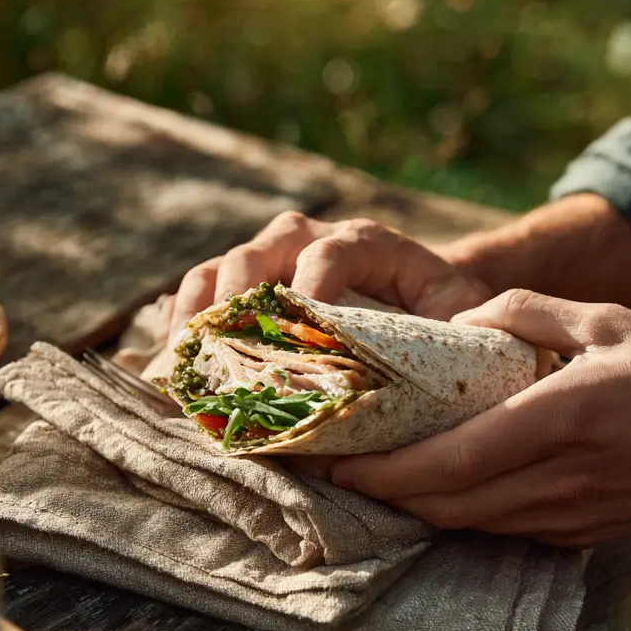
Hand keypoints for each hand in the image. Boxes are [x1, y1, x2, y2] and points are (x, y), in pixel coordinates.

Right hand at [169, 211, 490, 335]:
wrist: (426, 309)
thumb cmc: (443, 321)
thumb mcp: (457, 325)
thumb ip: (446, 344)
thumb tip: (424, 388)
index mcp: (370, 244)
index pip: (337, 248)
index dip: (316, 281)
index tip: (302, 319)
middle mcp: (315, 243)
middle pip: (267, 248)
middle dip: (243, 293)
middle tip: (228, 342)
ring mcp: (274, 263)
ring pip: (223, 266)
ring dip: (200, 309)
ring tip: (186, 356)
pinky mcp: (247, 289)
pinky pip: (202, 292)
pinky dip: (184, 323)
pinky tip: (173, 363)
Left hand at [330, 290, 630, 546]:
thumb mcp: (610, 320)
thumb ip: (527, 312)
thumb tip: (459, 326)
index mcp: (565, 418)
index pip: (449, 462)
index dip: (381, 471)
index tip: (332, 459)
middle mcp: (561, 480)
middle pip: (445, 505)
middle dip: (380, 494)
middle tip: (332, 468)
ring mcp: (572, 517)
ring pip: (468, 524)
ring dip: (414, 507)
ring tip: (372, 475)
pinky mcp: (583, 535)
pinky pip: (502, 529)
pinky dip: (459, 512)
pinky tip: (441, 486)